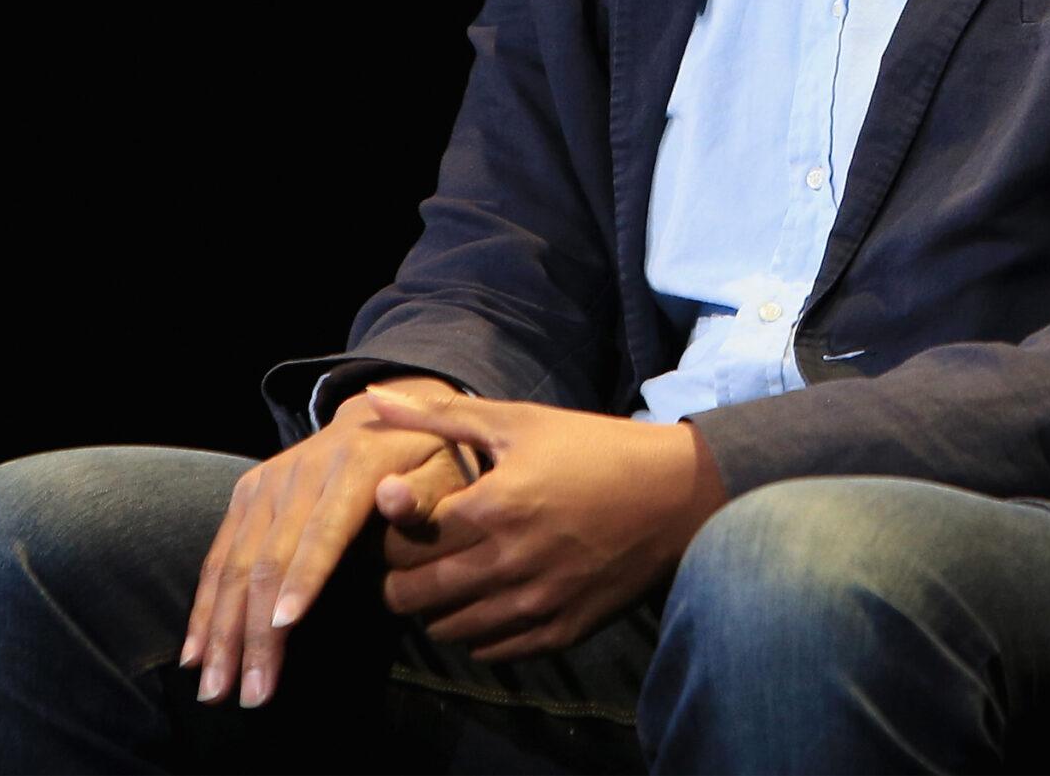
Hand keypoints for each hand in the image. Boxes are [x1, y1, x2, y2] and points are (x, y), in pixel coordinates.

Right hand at [179, 376, 469, 707]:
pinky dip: (205, 607)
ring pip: (234, 562)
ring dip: (220, 631)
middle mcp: (301, 469)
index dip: (304, 577)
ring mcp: (267, 480)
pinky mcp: (247, 490)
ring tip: (215, 689)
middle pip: (269, 557)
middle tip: (248, 694)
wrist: (385, 417)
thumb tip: (394, 498)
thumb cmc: (428, 462)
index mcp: (356, 464)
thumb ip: (426, 496)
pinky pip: (219, 554)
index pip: (325, 530)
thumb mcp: (446, 472)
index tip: (285, 627)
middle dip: (254, 630)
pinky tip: (196, 653)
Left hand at [363, 383, 727, 660]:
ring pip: (445, 630)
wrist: (677, 495)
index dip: (391, 535)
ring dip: (435, 607)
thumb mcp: (519, 421)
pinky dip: (476, 630)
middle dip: (400, 578)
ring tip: (452, 576)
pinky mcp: (561, 631)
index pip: (401, 544)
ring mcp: (535, 604)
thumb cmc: (594, 448)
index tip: (406, 522)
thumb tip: (372, 399)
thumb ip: (439, 416)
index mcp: (492, 507)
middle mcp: (508, 563)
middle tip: (416, 557)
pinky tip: (488, 598)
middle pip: (411, 597)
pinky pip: (489, 650)